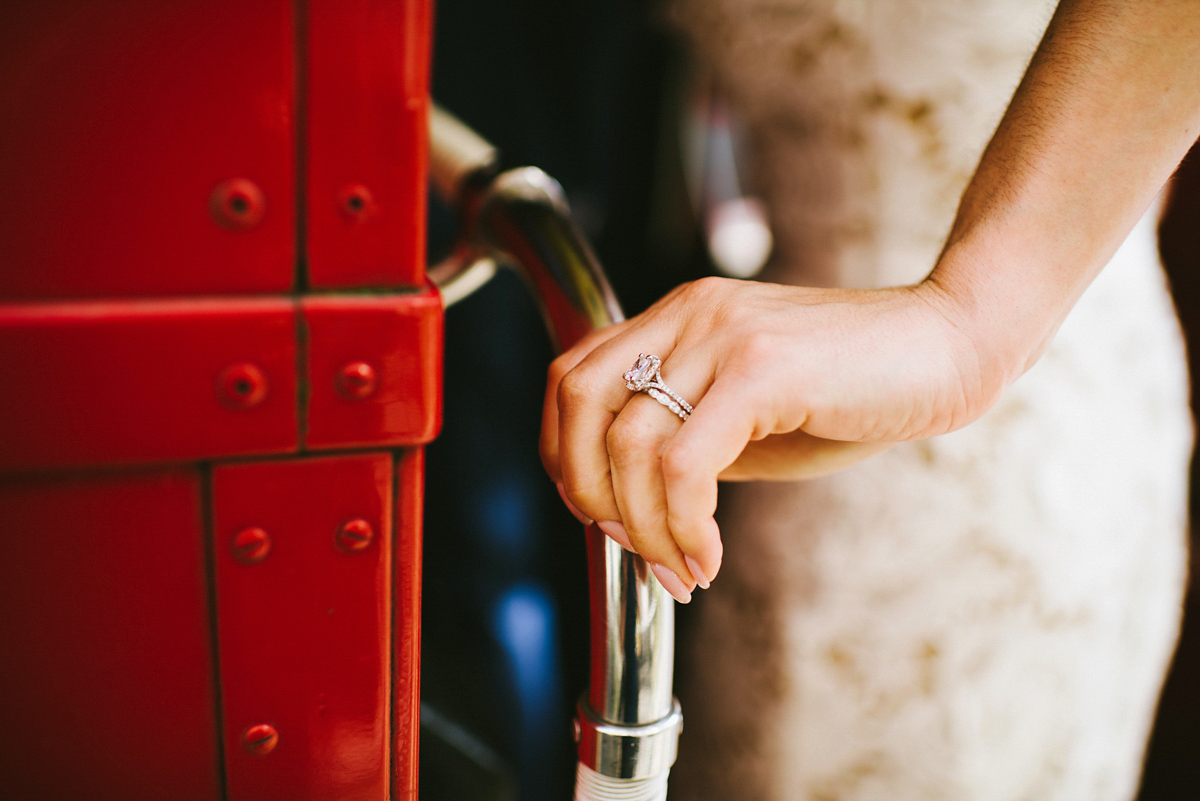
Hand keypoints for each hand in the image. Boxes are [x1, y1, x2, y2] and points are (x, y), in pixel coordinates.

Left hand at [540, 275, 992, 600]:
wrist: (947, 349)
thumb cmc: (853, 392)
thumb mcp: (747, 420)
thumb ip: (685, 444)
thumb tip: (626, 509)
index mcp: (677, 318)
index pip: (572, 377)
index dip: (566, 455)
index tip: (603, 517)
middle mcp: (688, 314)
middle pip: (580, 403)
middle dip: (588, 493)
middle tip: (634, 550)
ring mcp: (721, 334)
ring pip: (630, 446)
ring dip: (645, 529)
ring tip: (682, 569)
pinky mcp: (759, 368)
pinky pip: (683, 464)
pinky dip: (682, 526)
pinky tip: (708, 558)